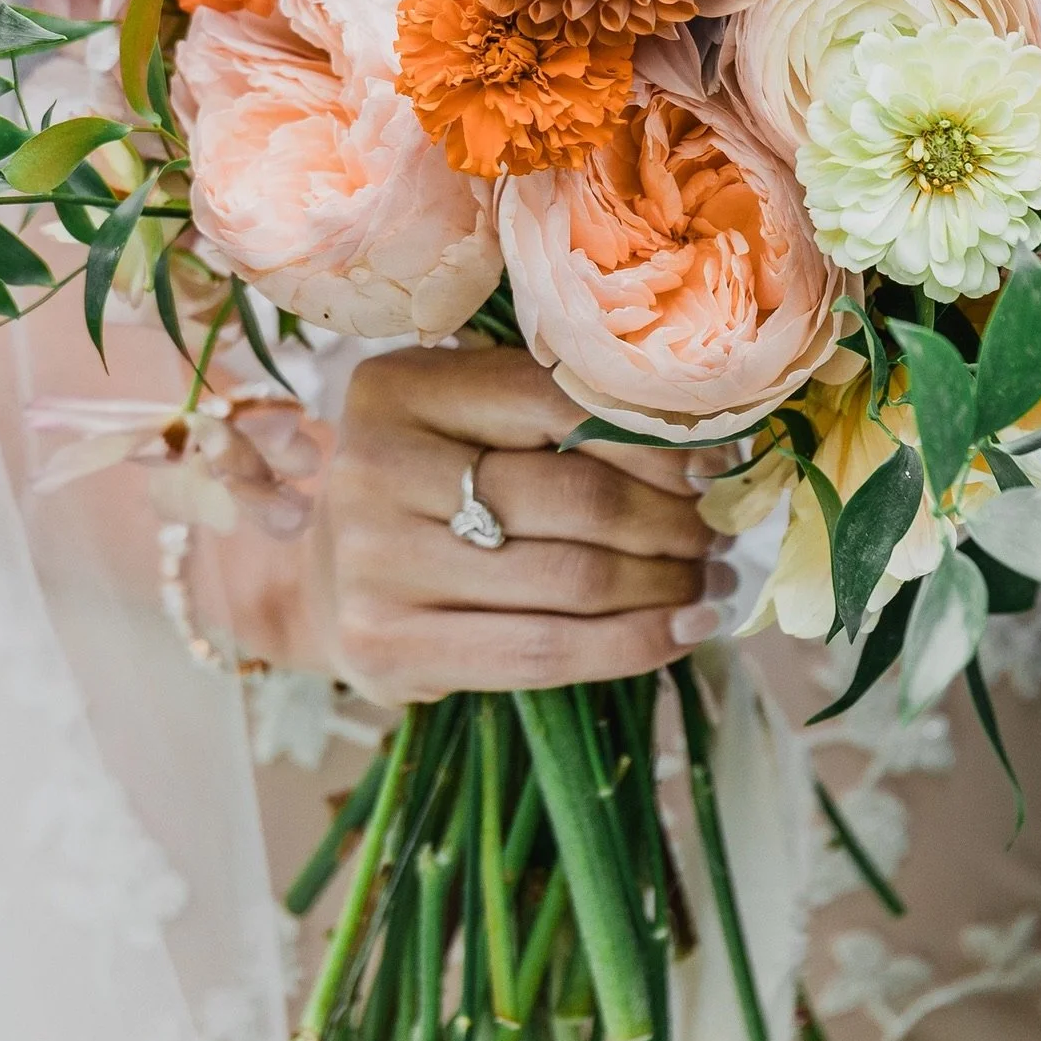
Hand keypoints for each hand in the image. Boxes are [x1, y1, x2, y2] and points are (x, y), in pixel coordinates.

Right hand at [310, 344, 729, 703]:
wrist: (321, 581)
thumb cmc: (422, 485)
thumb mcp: (463, 418)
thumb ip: (553, 411)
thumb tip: (705, 447)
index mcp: (397, 387)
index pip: (562, 404)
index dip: (656, 439)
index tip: (716, 464)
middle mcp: (373, 467)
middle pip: (577, 497)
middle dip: (673, 519)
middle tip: (720, 531)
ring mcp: (375, 565)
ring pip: (573, 579)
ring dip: (666, 583)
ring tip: (710, 580)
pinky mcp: (388, 649)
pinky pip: (545, 653)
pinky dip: (634, 644)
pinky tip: (683, 631)